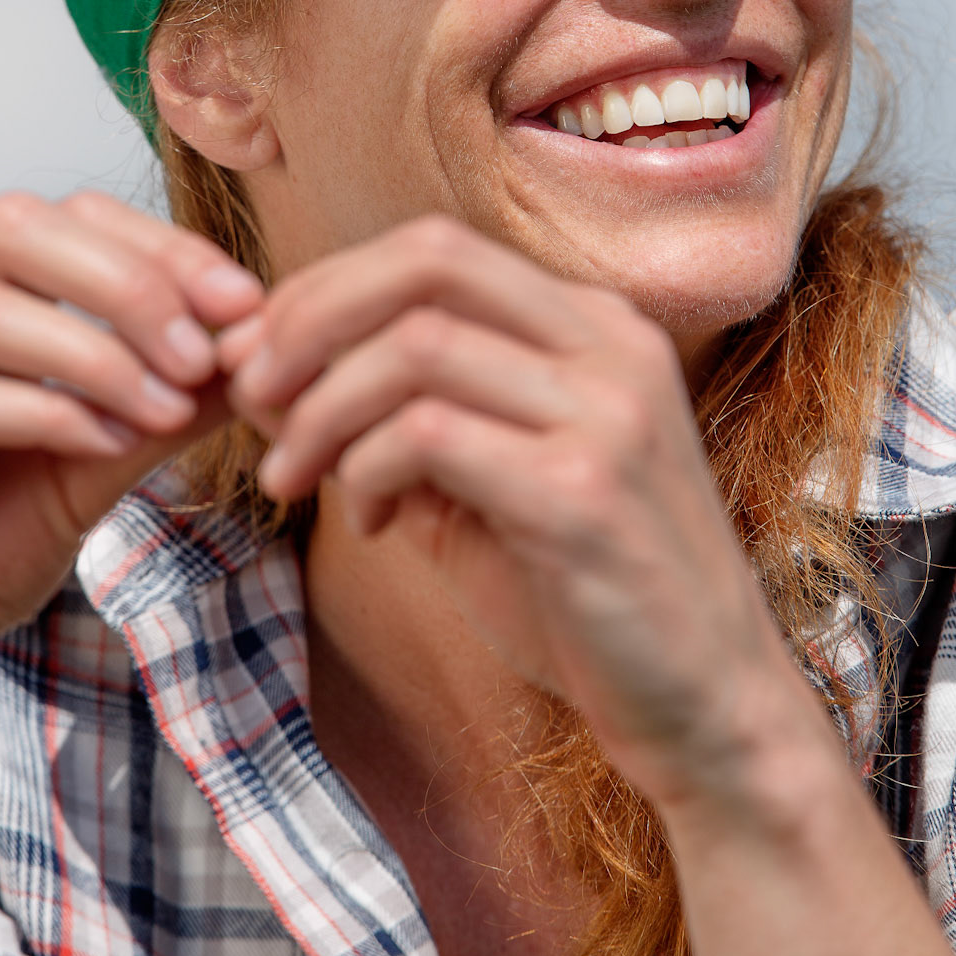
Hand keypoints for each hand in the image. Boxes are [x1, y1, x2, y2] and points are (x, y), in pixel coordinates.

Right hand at [0, 191, 263, 749]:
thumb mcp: (93, 462)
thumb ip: (164, 399)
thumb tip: (258, 341)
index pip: (57, 217)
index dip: (157, 247)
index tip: (244, 302)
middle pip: (12, 230)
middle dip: (130, 284)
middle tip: (206, 352)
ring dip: (97, 354)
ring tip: (169, 407)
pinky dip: (45, 414)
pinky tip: (106, 445)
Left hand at [221, 215, 814, 810]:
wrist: (704, 706)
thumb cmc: (585, 596)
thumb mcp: (481, 488)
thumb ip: (396, 422)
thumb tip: (267, 371)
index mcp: (593, 327)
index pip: (434, 249)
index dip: (325, 289)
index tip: (259, 358)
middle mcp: (611, 346)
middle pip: (426, 261)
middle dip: (310, 318)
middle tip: (251, 394)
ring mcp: (607, 413)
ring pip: (416, 346)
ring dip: (321, 409)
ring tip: (290, 478)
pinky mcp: (585, 493)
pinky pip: (431, 437)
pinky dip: (366, 470)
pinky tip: (368, 524)